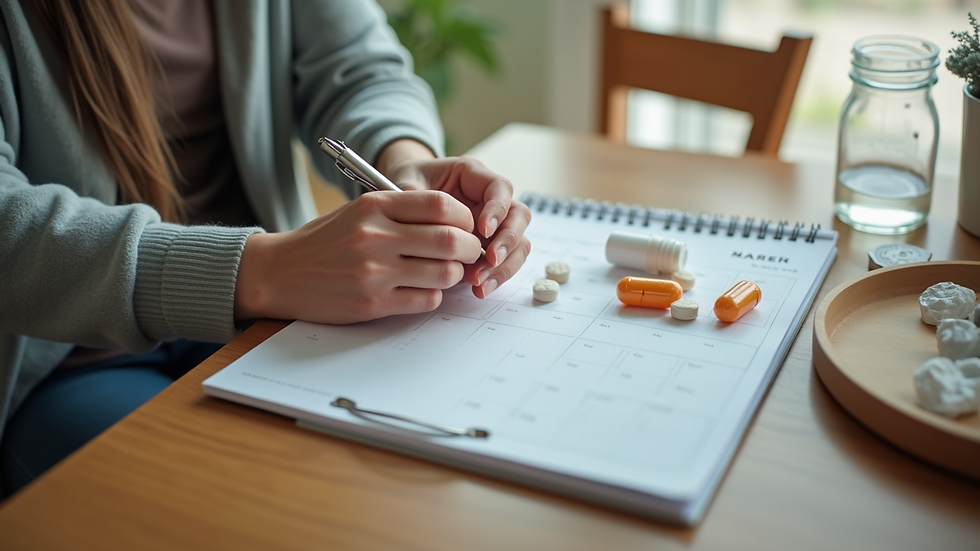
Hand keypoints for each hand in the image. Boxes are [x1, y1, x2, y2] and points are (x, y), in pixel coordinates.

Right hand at [234, 190, 482, 323]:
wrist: (280, 273)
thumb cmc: (326, 241)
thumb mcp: (360, 212)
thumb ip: (403, 211)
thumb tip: (458, 221)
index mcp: (375, 205)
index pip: (440, 204)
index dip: (465, 217)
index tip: (467, 226)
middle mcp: (375, 236)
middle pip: (450, 240)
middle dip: (470, 248)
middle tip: (470, 253)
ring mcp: (374, 272)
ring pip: (444, 273)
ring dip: (454, 275)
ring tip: (445, 272)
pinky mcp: (372, 303)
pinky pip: (426, 300)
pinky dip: (433, 295)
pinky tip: (422, 289)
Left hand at [377, 140, 531, 298]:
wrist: (404, 202)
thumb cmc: (408, 184)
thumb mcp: (405, 183)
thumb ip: (412, 196)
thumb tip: (417, 222)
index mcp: (473, 176)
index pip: (500, 187)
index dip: (498, 209)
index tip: (482, 230)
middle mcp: (490, 200)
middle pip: (519, 217)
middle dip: (508, 241)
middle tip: (490, 260)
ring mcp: (494, 225)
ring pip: (519, 243)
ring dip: (505, 265)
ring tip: (480, 282)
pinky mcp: (489, 248)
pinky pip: (505, 262)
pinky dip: (496, 277)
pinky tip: (479, 289)